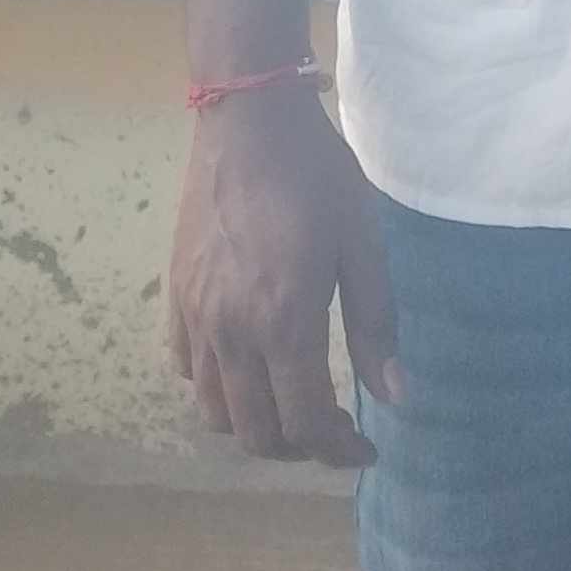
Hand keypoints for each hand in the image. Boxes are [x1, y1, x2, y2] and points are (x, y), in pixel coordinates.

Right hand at [167, 84, 401, 466]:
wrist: (248, 118)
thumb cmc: (315, 174)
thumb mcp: (361, 241)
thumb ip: (375, 323)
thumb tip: (395, 396)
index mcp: (284, 322)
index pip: (306, 423)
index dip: (338, 452)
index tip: (367, 449)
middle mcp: (231, 333)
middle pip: (256, 432)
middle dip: (299, 447)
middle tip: (332, 428)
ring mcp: (195, 316)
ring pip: (213, 412)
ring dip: (254, 425)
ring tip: (289, 403)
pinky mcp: (175, 295)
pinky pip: (186, 368)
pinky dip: (215, 387)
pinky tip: (246, 364)